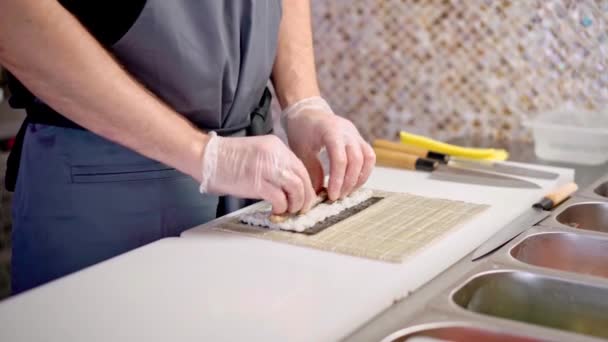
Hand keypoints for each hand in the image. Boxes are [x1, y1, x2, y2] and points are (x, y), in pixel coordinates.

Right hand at [199, 133, 315, 214]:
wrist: (207, 157)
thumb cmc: (229, 158)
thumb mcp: (258, 153)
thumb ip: (275, 165)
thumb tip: (289, 186)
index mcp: (276, 146)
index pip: (301, 167)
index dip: (306, 185)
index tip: (305, 196)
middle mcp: (275, 155)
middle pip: (302, 178)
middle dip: (305, 197)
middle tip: (302, 208)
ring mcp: (266, 168)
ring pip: (295, 188)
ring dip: (296, 203)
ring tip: (290, 210)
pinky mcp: (256, 182)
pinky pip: (279, 198)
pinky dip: (281, 207)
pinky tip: (276, 210)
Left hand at [283, 97, 375, 200]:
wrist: (308, 113)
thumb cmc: (302, 131)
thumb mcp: (301, 150)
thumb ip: (311, 170)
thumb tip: (318, 193)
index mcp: (331, 131)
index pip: (339, 159)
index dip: (337, 180)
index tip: (332, 195)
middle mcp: (347, 131)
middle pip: (356, 160)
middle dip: (348, 182)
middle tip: (338, 197)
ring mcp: (356, 134)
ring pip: (368, 158)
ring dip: (359, 178)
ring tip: (347, 192)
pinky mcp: (359, 139)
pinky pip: (369, 156)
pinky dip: (364, 171)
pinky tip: (353, 182)